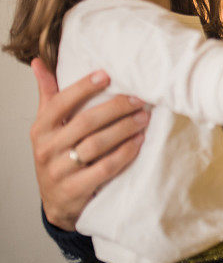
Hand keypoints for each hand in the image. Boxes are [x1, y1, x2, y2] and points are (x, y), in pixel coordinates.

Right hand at [30, 59, 148, 230]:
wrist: (57, 201)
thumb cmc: (58, 155)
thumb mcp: (48, 127)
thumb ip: (48, 95)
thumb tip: (38, 62)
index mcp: (40, 129)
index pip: (59, 103)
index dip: (82, 88)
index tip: (107, 74)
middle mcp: (46, 149)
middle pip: (85, 122)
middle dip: (116, 108)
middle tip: (139, 99)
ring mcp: (59, 171)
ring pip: (96, 145)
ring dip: (124, 129)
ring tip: (144, 118)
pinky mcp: (75, 190)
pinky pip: (105, 169)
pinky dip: (125, 154)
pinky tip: (139, 142)